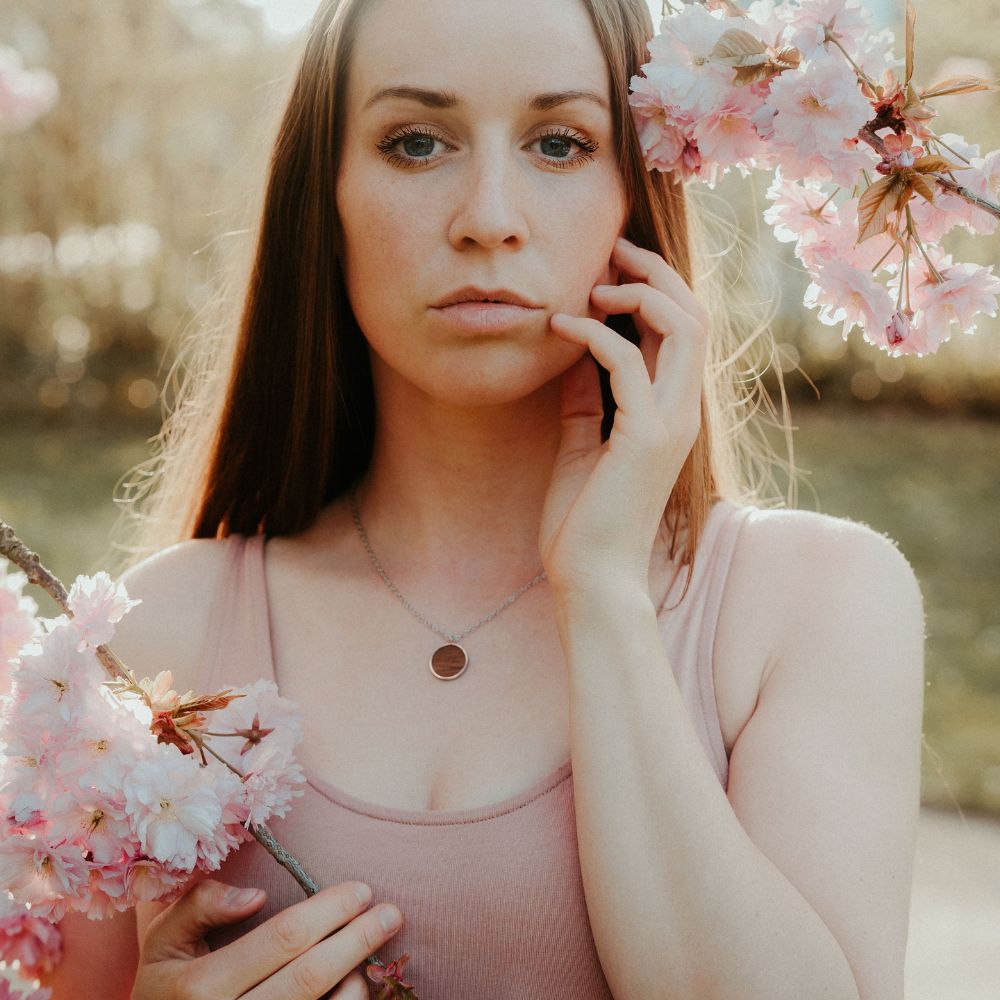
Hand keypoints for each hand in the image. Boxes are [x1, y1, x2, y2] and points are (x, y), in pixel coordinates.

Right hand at [131, 877, 402, 998]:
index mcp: (200, 987)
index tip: (362, 889)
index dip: (329, 910)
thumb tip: (256, 895)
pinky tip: (352, 986)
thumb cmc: (163, 992)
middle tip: (392, 912)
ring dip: (357, 979)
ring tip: (368, 953)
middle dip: (359, 939)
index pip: (283, 938)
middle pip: (311, 976)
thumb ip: (200, 907)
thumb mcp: (163, 945)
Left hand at [539, 236, 708, 594]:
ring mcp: (671, 423)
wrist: (591, 579)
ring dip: (638, 294)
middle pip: (694, 315)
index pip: (682, 332)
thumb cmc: (583, 520)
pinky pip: (627, 362)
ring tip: (593, 285)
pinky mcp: (645, 437)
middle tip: (612, 251)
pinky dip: (595, 334)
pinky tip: (559, 328)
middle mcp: (683, 411)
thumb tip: (574, 348)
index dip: (655, 289)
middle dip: (656, 273)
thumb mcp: (581, 443)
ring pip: (682, 327)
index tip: (610, 269)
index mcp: (672, 412)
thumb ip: (586, 397)